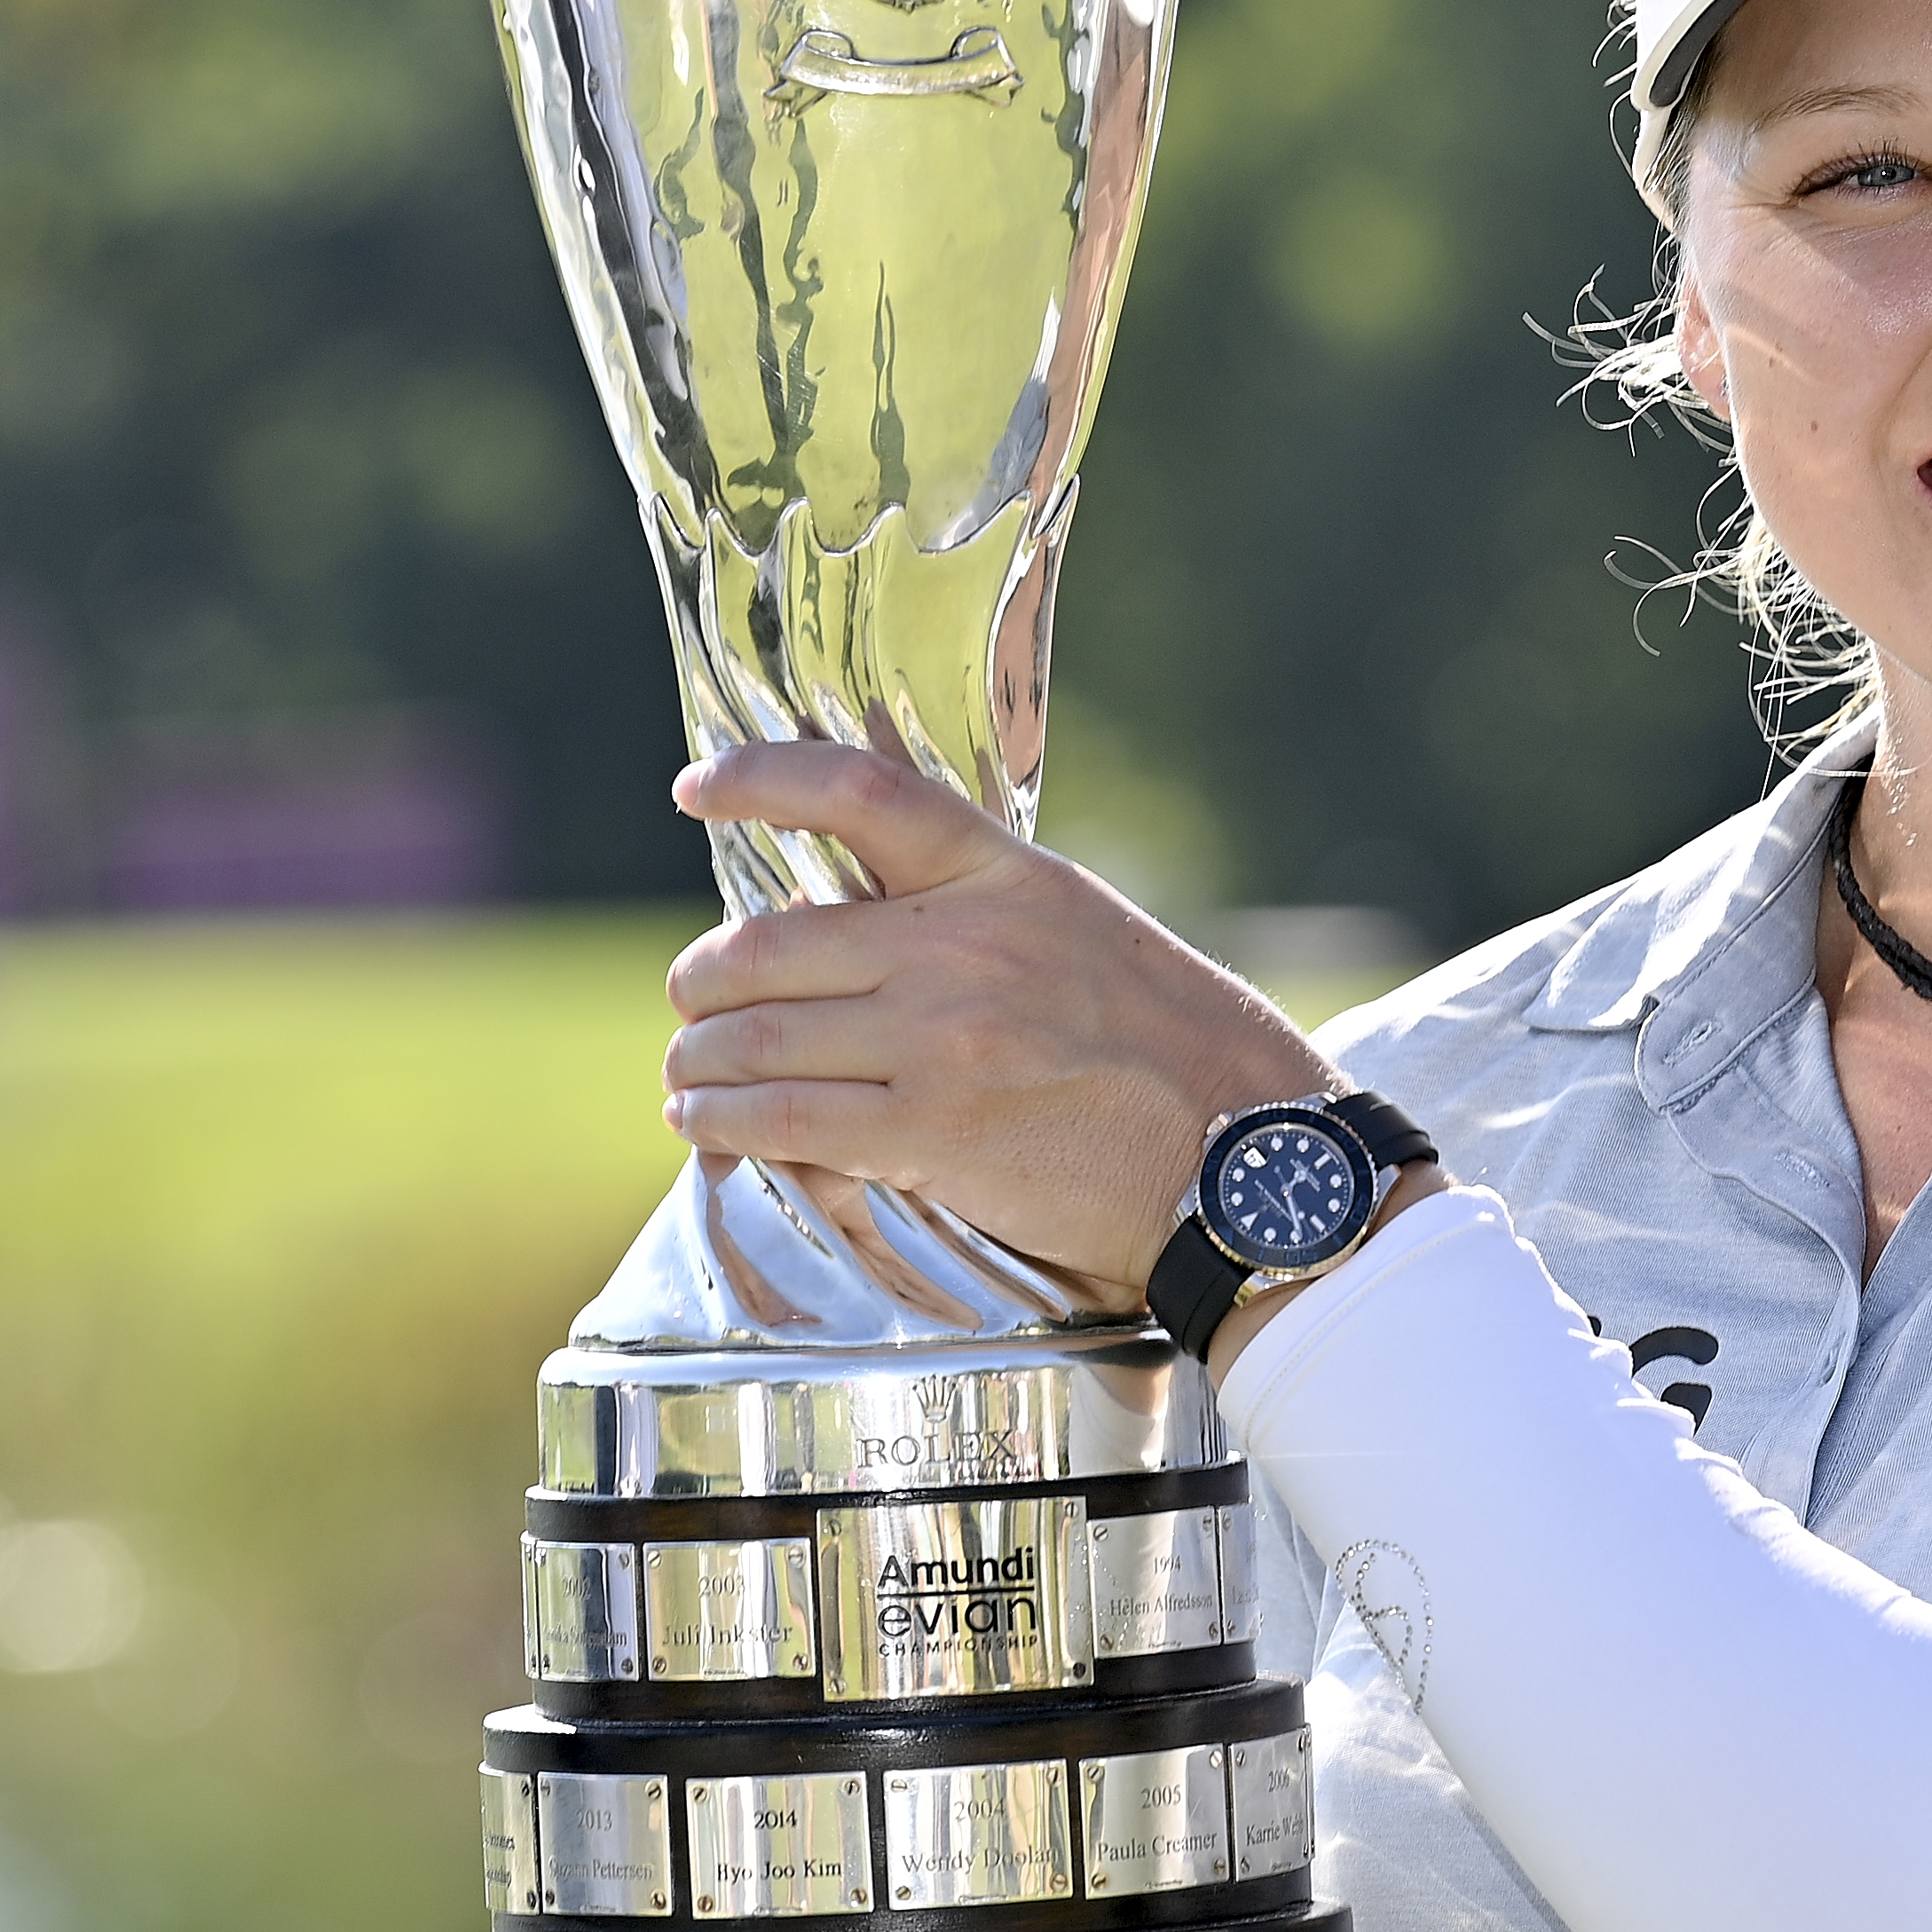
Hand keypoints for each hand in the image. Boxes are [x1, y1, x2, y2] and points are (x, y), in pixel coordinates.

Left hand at [665, 744, 1330, 1294]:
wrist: (1243, 1152)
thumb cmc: (1170, 1044)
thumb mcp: (1079, 928)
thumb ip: (972, 913)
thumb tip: (855, 919)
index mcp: (1004, 874)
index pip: (857, 791)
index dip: (759, 780)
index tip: (697, 789)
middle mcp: (962, 946)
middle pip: (769, 944)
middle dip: (704, 978)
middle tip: (691, 999)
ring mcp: (943, 1040)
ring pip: (760, 1038)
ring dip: (699, 1058)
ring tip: (688, 1071)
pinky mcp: (933, 1133)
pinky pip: (786, 1120)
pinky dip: (726, 1120)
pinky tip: (708, 1122)